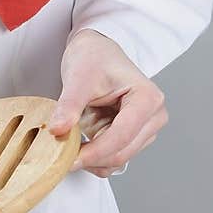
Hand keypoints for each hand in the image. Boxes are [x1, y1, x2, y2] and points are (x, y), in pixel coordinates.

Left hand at [47, 29, 167, 176]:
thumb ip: (69, 105)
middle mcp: (153, 116)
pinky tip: (79, 145)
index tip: (69, 158)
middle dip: (91, 157)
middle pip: (121, 152)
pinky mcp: (134, 137)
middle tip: (61, 154)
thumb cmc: (94, 58)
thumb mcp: (78, 78)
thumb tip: (58, 130)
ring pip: (118, 159)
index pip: (121, 136)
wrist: (97, 52)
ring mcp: (146, 129)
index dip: (94, 152)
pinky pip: (114, 159)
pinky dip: (94, 158)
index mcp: (147, 98)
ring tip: (68, 143)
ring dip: (92, 158)